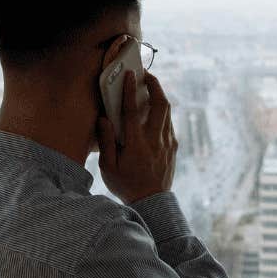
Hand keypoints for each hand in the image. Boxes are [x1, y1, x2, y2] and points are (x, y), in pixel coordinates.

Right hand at [97, 69, 176, 204]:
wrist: (152, 203)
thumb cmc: (126, 185)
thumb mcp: (108, 167)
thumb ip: (106, 141)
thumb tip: (103, 119)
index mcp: (137, 143)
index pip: (133, 110)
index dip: (130, 90)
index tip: (129, 74)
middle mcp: (155, 139)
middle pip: (160, 104)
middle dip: (155, 85)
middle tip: (146, 75)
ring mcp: (167, 142)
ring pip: (167, 112)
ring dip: (160, 96)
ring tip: (151, 87)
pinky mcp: (173, 147)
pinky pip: (169, 123)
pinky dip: (162, 112)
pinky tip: (155, 110)